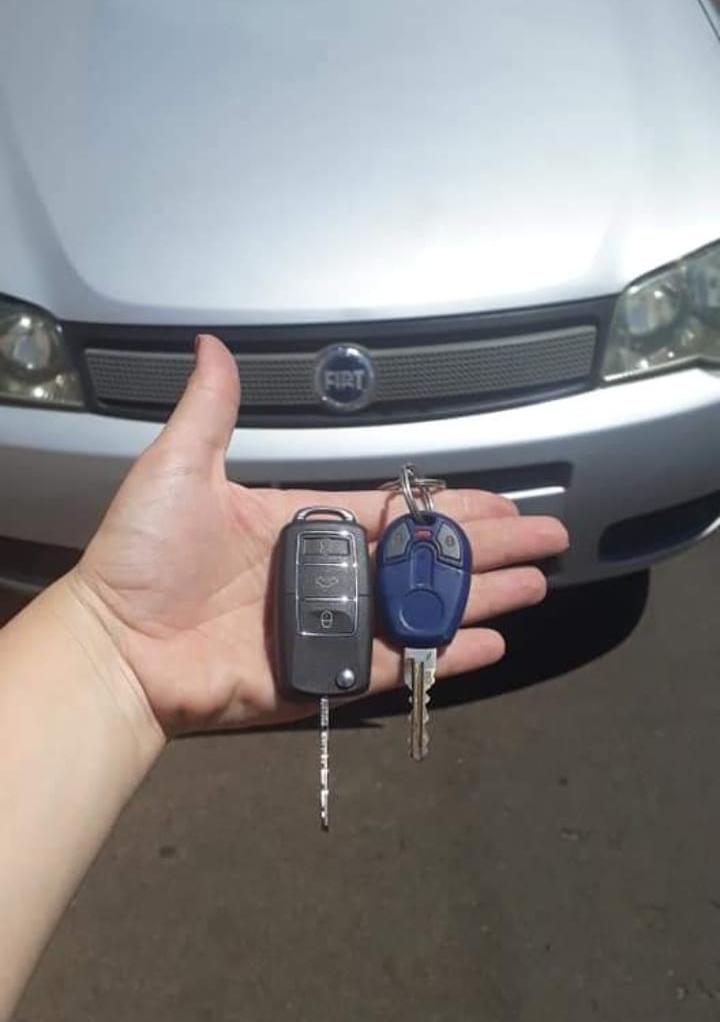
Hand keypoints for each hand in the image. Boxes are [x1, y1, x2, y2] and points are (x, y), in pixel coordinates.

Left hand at [69, 335, 567, 735]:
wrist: (113, 647)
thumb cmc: (139, 560)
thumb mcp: (177, 470)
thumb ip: (210, 413)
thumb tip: (213, 344)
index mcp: (299, 525)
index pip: (394, 512)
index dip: (447, 507)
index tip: (500, 502)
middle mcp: (324, 577)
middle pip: (422, 560)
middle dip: (486, 549)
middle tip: (545, 541)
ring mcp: (329, 629)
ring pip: (422, 611)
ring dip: (479, 598)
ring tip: (534, 586)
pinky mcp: (325, 677)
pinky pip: (398, 666)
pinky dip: (446, 657)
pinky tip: (491, 642)